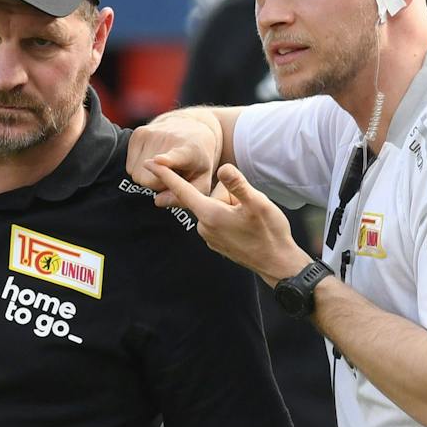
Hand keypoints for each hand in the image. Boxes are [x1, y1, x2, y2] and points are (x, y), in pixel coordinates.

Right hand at [127, 111, 219, 196]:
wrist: (191, 128)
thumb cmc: (197, 161)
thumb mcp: (201, 182)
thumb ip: (184, 197)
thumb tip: (157, 201)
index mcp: (190, 151)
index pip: (176, 156)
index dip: (167, 160)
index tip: (159, 160)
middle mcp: (169, 138)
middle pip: (148, 179)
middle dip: (157, 184)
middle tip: (171, 174)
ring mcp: (151, 134)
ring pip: (136, 174)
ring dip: (148, 176)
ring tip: (163, 166)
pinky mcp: (138, 133)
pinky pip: (129, 167)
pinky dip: (140, 168)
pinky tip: (154, 160)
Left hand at [149, 162, 309, 286]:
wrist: (277, 263)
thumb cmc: (269, 232)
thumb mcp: (258, 203)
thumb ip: (237, 184)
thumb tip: (222, 167)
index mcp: (209, 215)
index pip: (182, 190)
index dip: (166, 175)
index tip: (149, 164)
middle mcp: (204, 227)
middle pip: (209, 197)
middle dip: (227, 196)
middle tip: (248, 209)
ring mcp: (210, 237)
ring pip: (216, 208)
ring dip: (231, 208)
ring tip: (250, 220)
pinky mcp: (217, 243)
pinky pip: (220, 220)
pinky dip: (232, 218)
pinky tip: (247, 228)